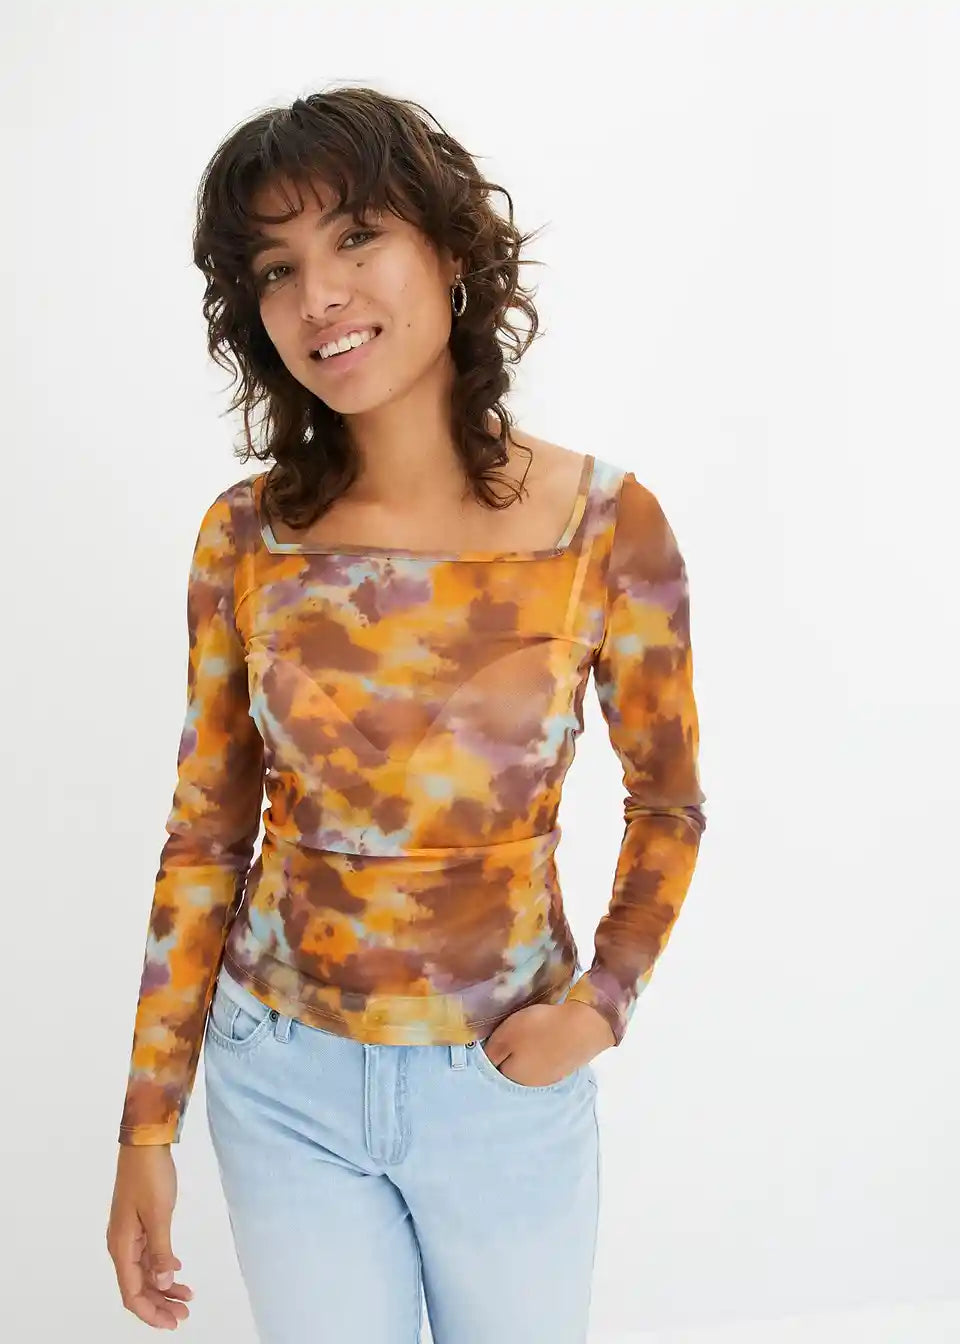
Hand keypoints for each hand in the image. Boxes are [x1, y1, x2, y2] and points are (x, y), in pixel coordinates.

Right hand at [106, 1143, 192, 1329]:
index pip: (131, 1292)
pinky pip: (148, 1254)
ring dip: (163, 1286)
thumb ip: (160, 1251)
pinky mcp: (139, 1223)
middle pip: (137, 1286)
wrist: (145, 1143)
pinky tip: (177, 1270)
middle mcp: (121, 1244)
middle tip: (184, 1314)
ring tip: (186, 1297)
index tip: (171, 1323)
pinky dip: (162, 1265)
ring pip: (145, 1271)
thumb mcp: (159, 1214)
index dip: (149, 1312)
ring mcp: (129, 1234)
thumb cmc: (150, 1176)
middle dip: (159, 1304)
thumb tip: (163, 1282)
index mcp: (121, 1246)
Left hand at [481, 999, 614, 1085]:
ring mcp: (550, 1077)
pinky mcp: (565, 1066)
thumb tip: (481, 1061)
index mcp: (512, 1078)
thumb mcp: (505, 1036)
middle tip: (512, 1029)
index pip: (492, 1068)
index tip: (494, 1034)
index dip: (491, 1049)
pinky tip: (545, 1035)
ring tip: (528, 1029)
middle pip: (511, 1067)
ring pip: (529, 1063)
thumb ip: (490, 1052)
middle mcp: (530, 1084)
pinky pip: (545, 1058)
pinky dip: (542, 1048)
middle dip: (509, 1052)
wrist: (584, 1026)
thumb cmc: (539, 1030)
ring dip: (526, 1050)